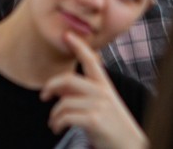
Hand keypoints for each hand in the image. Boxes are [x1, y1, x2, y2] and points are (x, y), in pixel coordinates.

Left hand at [40, 32, 146, 148]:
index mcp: (104, 85)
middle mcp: (102, 92)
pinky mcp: (93, 120)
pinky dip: (57, 123)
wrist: (129, 145)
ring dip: (54, 115)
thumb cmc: (112, 126)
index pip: (91, 60)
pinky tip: (57, 128)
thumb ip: (81, 94)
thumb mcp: (100, 104)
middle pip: (69, 80)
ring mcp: (98, 105)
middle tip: (43, 95)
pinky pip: (66, 117)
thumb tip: (58, 89)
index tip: (67, 35)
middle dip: (51, 86)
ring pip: (64, 102)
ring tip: (54, 123)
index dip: (79, 46)